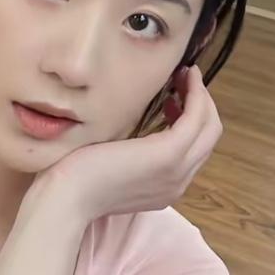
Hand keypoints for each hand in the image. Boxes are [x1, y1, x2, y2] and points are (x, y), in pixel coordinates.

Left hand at [25, 65, 221, 225]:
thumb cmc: (75, 182)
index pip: (194, 151)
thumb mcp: (111, 167)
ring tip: (184, 75)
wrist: (65, 199)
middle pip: (208, 138)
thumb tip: (132, 134)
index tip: (174, 98)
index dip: (189, 120)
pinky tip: (184, 78)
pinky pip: (196, 118)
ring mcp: (176, 171)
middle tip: (185, 79)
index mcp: (165, 188)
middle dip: (202, 104)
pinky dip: (196, 94)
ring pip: (209, 127)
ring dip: (201, 96)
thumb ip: (129, 156)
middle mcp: (178, 183)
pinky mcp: (168, 155)